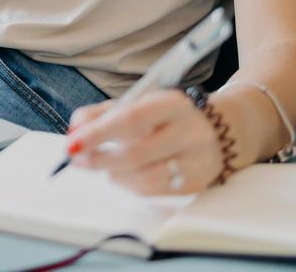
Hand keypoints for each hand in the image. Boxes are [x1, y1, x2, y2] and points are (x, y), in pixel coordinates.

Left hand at [65, 90, 223, 195]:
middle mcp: (188, 132)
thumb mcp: (140, 103)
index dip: (99, 133)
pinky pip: (154, 191)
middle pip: (136, 153)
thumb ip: (103, 113)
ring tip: (102, 165)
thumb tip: (74, 129)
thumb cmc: (169, 116)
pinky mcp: (196, 184)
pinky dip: (130, 185)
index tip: (73, 142)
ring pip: (144, 178)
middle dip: (99, 159)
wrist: (222, 130)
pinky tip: (123, 175)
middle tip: (77, 158)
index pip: (131, 119)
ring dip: (113, 174)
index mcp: (171, 105)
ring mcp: (195, 161)